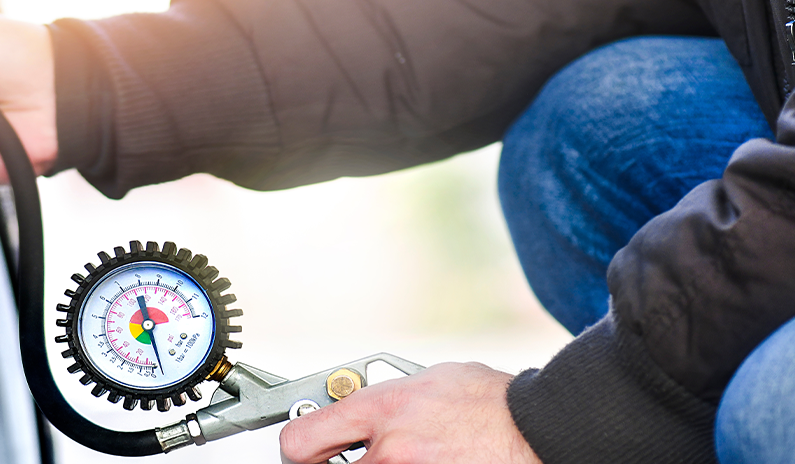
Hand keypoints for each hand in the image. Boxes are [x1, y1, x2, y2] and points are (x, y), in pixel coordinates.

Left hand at [279, 363, 541, 463]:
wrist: (538, 429)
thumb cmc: (490, 401)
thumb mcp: (426, 379)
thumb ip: (383, 398)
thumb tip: (353, 410)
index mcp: (383, 409)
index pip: (302, 439)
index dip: (296, 448)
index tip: (304, 450)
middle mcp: (390, 451)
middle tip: (345, 456)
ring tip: (411, 452)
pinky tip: (438, 458)